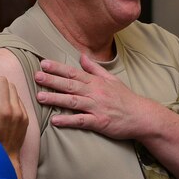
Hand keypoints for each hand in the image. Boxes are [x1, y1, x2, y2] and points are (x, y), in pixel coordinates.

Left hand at [34, 54, 150, 139]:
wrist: (142, 116)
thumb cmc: (125, 98)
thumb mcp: (111, 79)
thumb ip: (95, 68)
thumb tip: (82, 56)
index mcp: (96, 82)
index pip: (74, 72)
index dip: (58, 68)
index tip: (44, 63)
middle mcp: (95, 93)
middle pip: (70, 85)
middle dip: (52, 80)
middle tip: (36, 76)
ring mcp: (97, 107)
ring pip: (73, 101)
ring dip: (56, 99)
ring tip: (40, 97)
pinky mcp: (100, 122)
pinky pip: (81, 121)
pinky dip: (68, 121)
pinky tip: (55, 120)